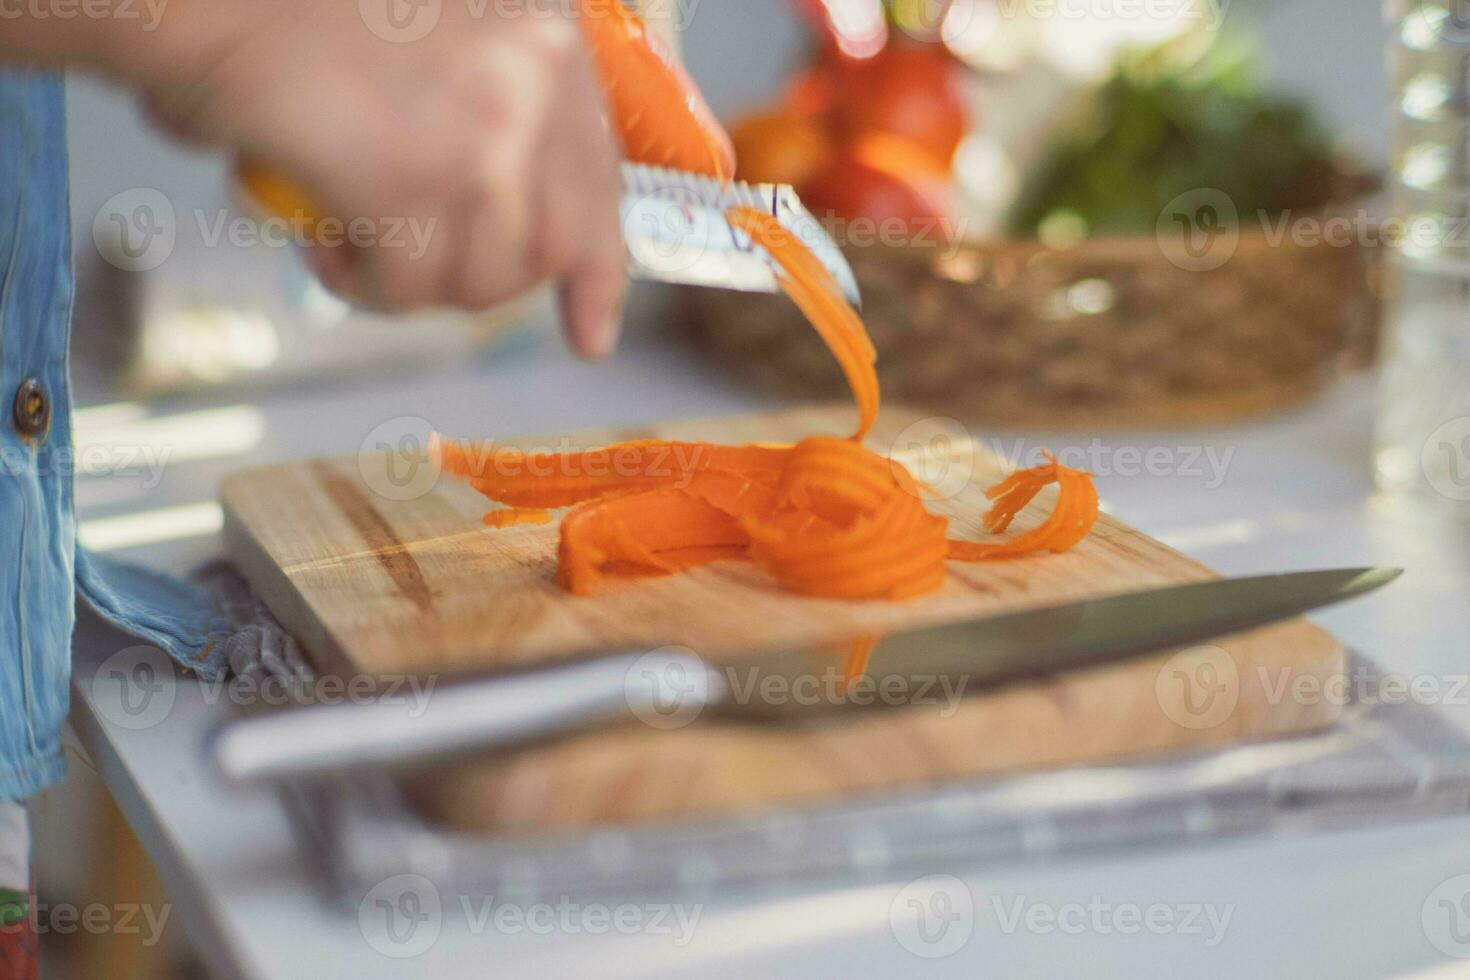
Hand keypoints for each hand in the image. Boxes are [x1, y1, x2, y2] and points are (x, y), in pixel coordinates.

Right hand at [124, 2, 627, 356]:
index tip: (591, 332)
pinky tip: (322, 243)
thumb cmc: (289, 10)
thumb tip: (500, 208)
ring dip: (411, 283)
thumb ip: (487, 107)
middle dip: (481, 280)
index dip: (595, 269)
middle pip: (547, 248)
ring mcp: (482, 132)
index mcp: (546, 35)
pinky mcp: (413, 179)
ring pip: (478, 278)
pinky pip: (409, 286)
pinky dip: (360, 285)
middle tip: (412, 262)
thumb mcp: (436, 36)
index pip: (599, 178)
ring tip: (348, 238)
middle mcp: (534, 80)